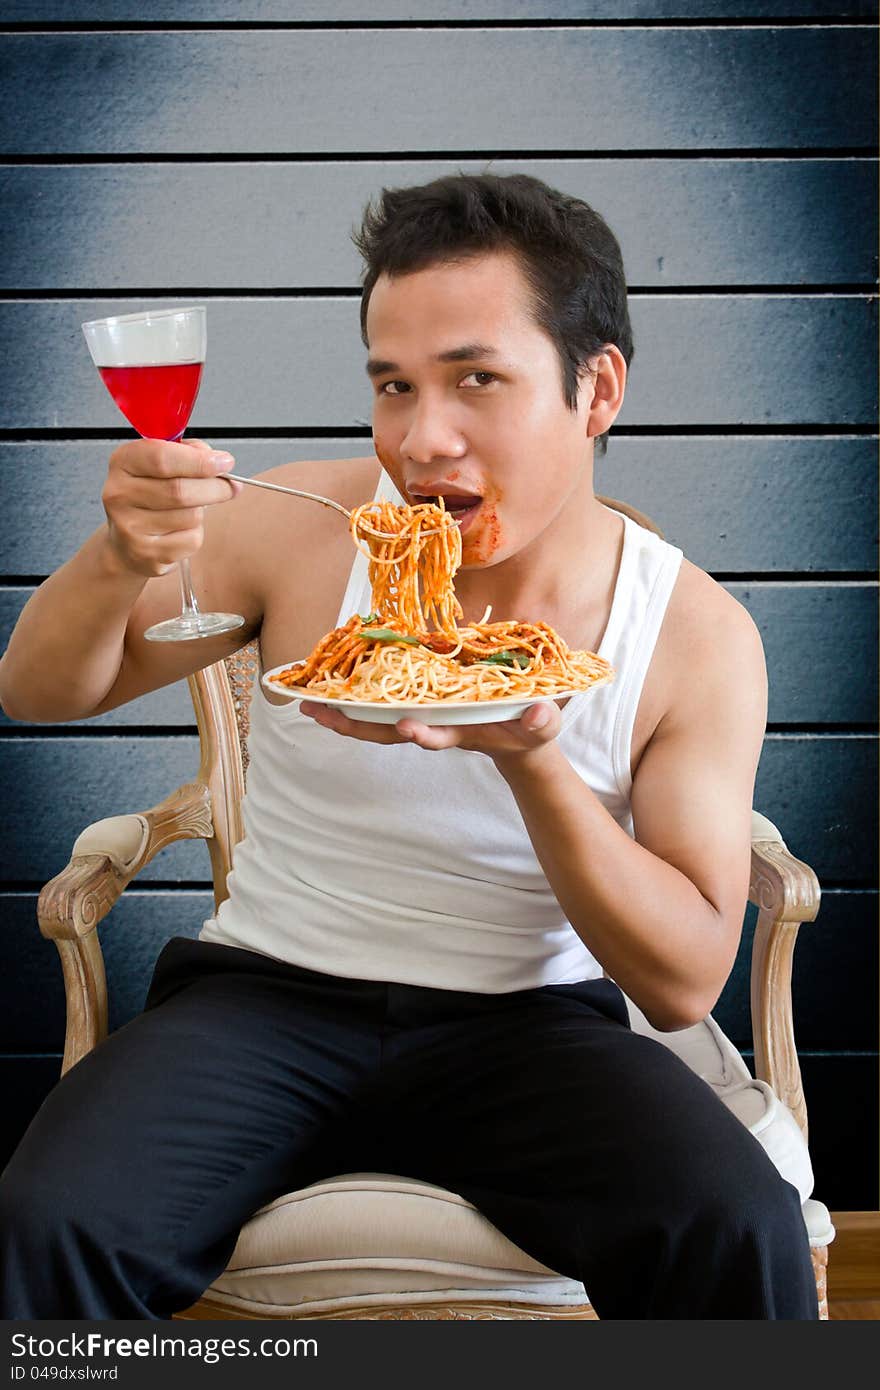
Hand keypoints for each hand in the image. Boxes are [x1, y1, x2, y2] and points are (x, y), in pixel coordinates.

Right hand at [101, 437, 241, 576]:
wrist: (128, 543)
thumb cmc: (152, 496)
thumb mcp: (163, 465)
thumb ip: (189, 454)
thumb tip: (219, 462)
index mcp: (123, 462)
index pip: (162, 457)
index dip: (199, 460)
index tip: (225, 461)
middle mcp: (119, 494)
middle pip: (180, 490)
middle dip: (215, 487)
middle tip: (230, 486)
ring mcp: (129, 527)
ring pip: (191, 516)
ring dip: (202, 512)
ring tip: (189, 511)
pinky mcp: (145, 554)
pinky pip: (190, 541)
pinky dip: (195, 535)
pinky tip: (179, 532)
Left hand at [298, 697, 562, 763]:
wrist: (518, 736)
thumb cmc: (530, 730)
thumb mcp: (541, 726)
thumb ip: (541, 720)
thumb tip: (540, 713)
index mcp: (461, 731)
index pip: (438, 736)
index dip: (423, 734)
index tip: (408, 727)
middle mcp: (433, 726)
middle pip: (389, 731)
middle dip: (354, 725)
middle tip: (317, 714)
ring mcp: (423, 717)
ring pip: (377, 720)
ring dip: (343, 714)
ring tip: (306, 705)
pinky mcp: (420, 704)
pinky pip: (382, 703)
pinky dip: (356, 698)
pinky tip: (330, 687)